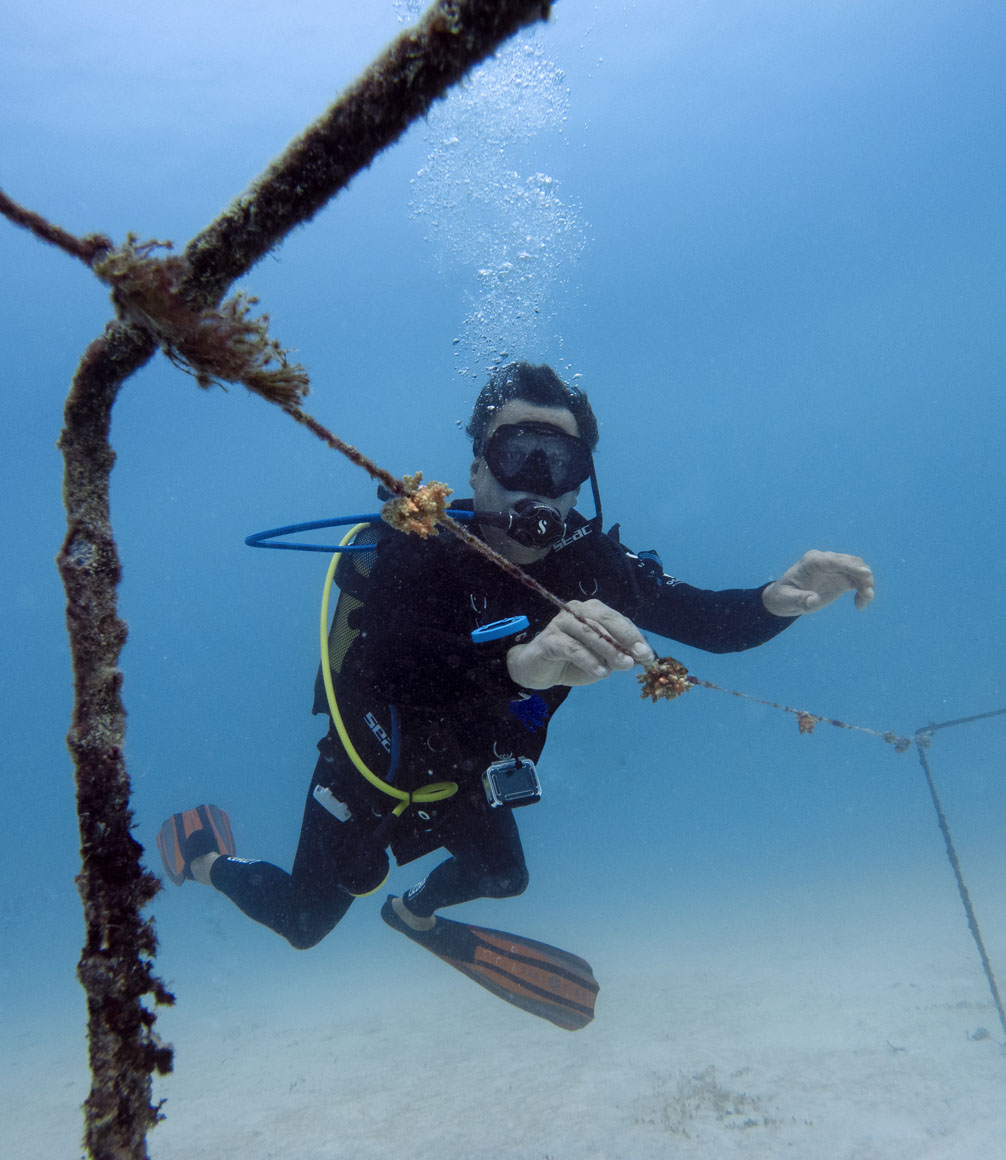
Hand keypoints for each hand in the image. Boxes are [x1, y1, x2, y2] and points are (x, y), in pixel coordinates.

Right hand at [506, 598, 655, 688]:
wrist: (538, 670)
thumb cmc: (573, 661)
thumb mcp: (602, 660)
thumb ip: (619, 656)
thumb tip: (643, 658)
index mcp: (593, 611)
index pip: (618, 620)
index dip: (635, 636)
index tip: (649, 654)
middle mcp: (577, 611)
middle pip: (605, 619)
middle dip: (626, 637)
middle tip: (641, 655)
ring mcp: (561, 623)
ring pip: (590, 632)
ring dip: (610, 650)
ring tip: (625, 665)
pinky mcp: (549, 640)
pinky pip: (572, 648)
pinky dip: (589, 660)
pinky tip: (601, 672)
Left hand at [762, 550, 874, 616]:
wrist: (785, 598)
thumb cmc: (783, 597)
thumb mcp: (786, 600)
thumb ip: (799, 599)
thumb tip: (813, 600)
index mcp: (812, 561)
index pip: (834, 560)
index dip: (850, 566)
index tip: (866, 573)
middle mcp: (826, 561)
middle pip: (851, 563)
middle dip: (862, 577)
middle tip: (866, 596)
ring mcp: (835, 568)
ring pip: (858, 570)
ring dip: (866, 584)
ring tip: (862, 603)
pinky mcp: (841, 578)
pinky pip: (858, 580)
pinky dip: (863, 590)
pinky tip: (859, 605)